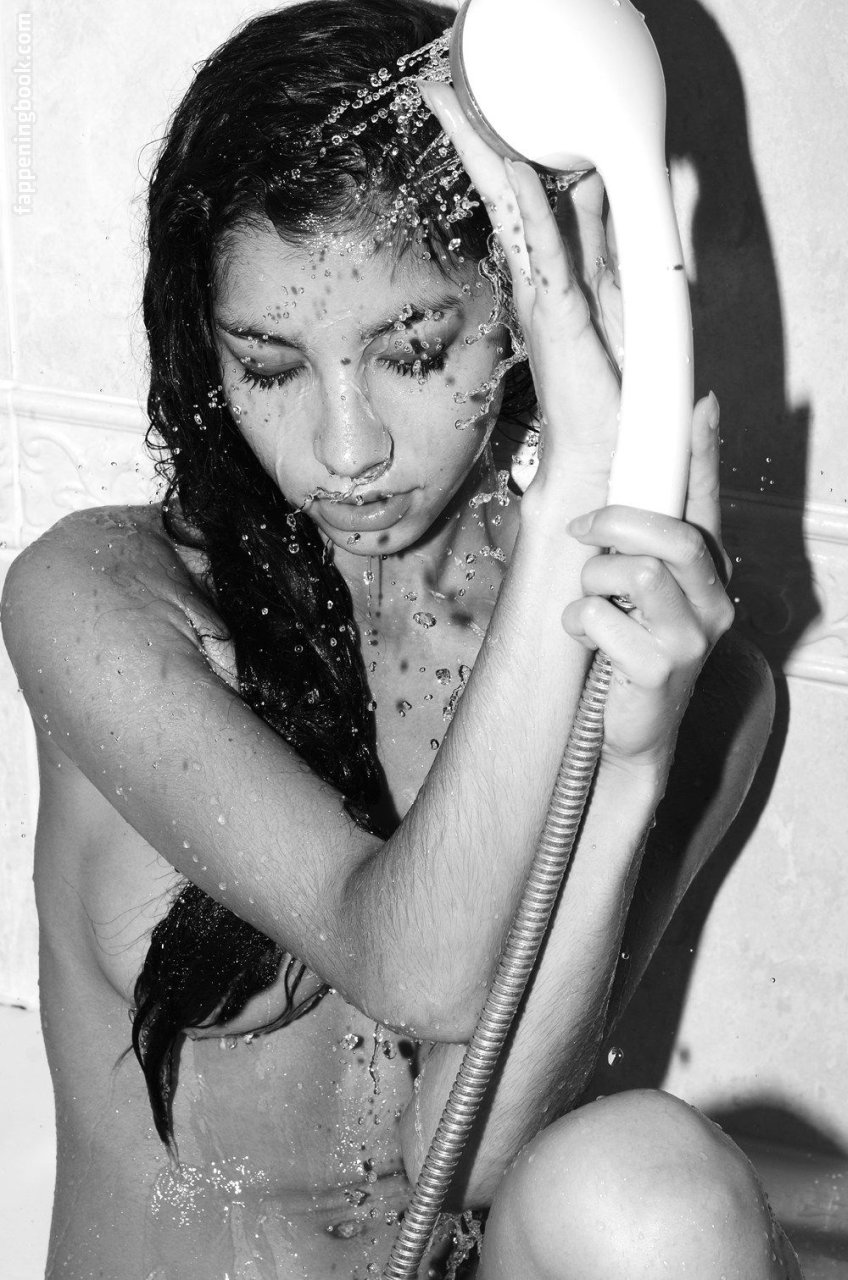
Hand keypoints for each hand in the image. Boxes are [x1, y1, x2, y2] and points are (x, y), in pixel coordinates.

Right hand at [418, 81, 621, 506]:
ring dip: (486, 157)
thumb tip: (626, 182)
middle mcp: (544, 278)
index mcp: (562, 272)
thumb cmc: (614, 388)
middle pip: (508, 193)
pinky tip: (510, 170)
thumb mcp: (629, 291)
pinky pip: (542, 249)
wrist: (604, 449)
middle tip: (447, 94)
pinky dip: (526, 209)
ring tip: (453, 109)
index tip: (493, 109)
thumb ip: (623, 237)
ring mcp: (546, 293)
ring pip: (513, 210)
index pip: (533, 197)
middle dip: (480, 140)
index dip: (512, 149)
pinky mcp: (559, 312)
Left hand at [563, 393, 734, 768]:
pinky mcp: (661, 670)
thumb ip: (632, 540)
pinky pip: (604, 619)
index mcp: (704, 571)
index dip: (702, 452)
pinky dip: (579, 622)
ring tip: (588, 600)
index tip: (696, 406)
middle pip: (674, 533)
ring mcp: (692, 638)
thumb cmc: (622, 649)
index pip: (707, 501)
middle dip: (615, 522)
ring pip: (638, 572)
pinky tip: (584, 636)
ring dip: (593, 580)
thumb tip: (608, 490)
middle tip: (583, 533)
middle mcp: (713, 600)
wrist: (630, 732)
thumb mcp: (630, 590)